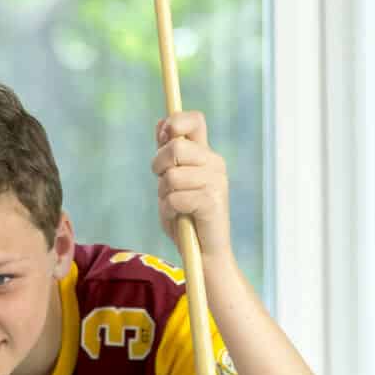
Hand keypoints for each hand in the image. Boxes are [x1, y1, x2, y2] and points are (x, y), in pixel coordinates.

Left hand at [151, 111, 232, 259]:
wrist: (203, 254)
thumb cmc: (184, 218)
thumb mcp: (171, 182)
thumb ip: (168, 155)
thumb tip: (161, 123)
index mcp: (206, 155)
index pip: (194, 120)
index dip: (174, 123)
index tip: (163, 140)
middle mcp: (215, 163)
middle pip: (176, 146)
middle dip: (159, 166)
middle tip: (164, 185)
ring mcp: (216, 181)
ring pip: (171, 175)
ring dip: (163, 194)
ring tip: (174, 206)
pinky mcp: (212, 201)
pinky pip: (174, 198)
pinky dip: (168, 211)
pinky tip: (178, 218)